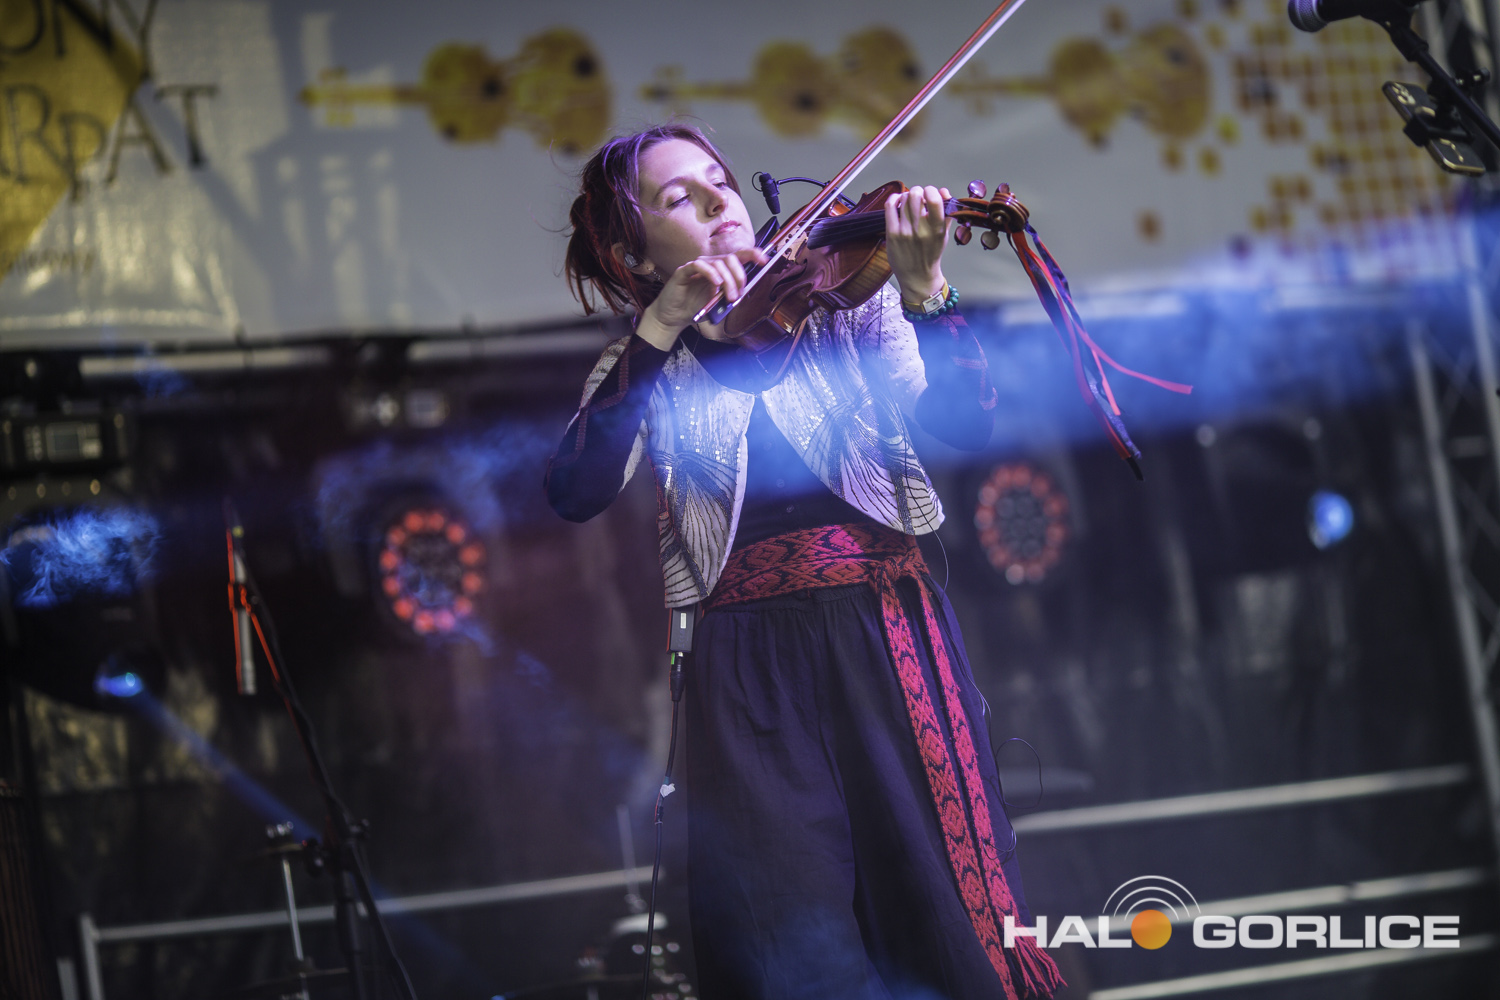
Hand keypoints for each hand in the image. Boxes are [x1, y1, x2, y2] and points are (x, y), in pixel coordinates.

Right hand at [636, 247, 768, 349]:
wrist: (674, 317)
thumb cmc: (695, 307)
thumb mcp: (719, 302)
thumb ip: (730, 294)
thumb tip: (744, 290)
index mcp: (720, 269)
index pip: (739, 256)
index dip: (753, 254)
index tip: (764, 260)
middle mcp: (710, 264)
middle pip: (731, 259)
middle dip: (739, 277)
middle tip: (737, 295)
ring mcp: (697, 266)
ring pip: (718, 264)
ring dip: (727, 281)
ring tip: (726, 298)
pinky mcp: (684, 271)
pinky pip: (700, 266)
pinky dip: (711, 274)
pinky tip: (715, 285)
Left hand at [885, 185, 950, 304]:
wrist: (917, 276)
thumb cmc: (930, 254)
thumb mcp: (944, 234)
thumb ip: (946, 212)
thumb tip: (944, 192)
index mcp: (937, 229)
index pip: (934, 200)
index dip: (931, 190)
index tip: (930, 192)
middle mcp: (921, 230)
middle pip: (916, 196)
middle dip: (918, 191)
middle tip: (919, 196)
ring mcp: (905, 232)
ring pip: (903, 200)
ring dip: (907, 196)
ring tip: (909, 202)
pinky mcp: (892, 234)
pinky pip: (890, 207)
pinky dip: (894, 199)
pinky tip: (897, 201)